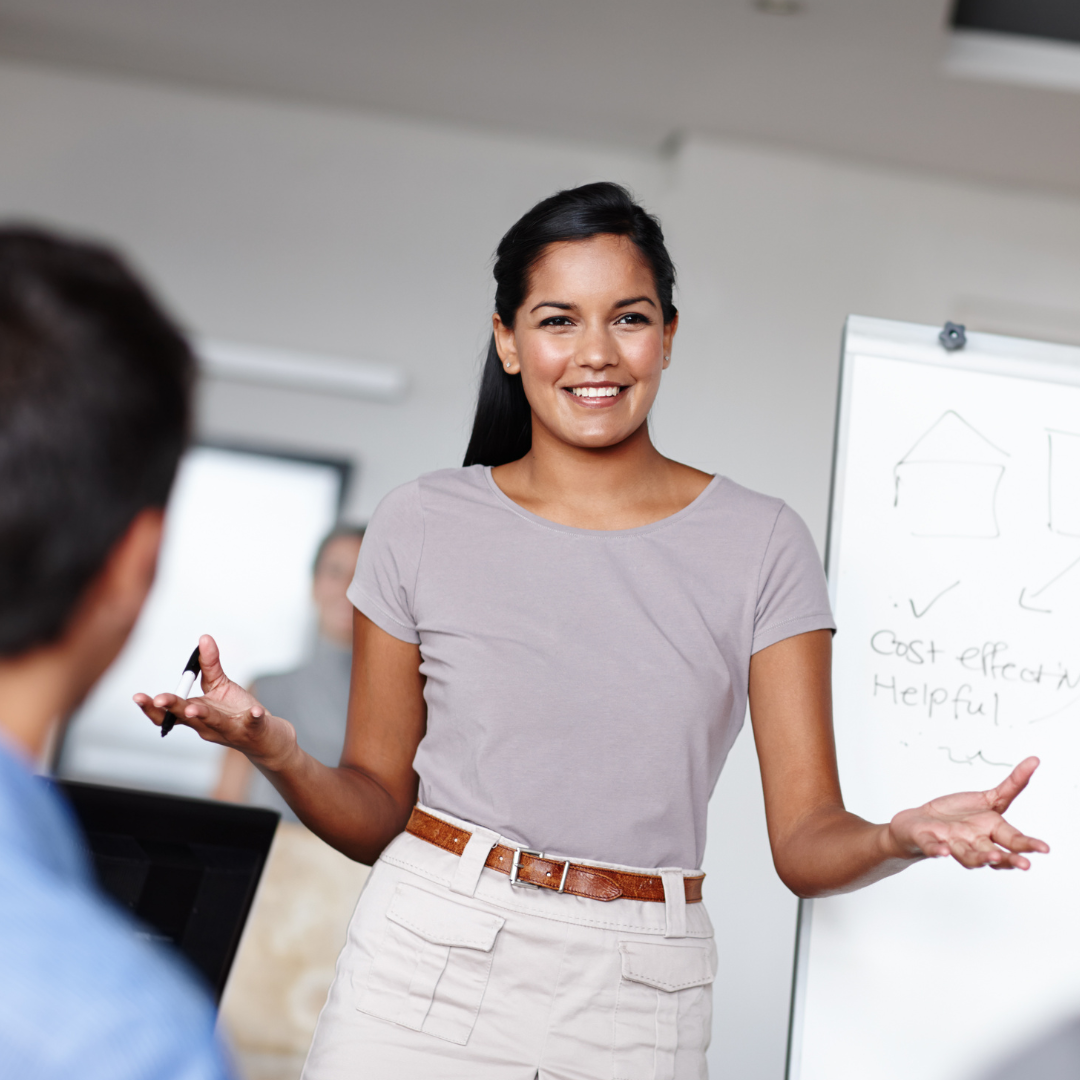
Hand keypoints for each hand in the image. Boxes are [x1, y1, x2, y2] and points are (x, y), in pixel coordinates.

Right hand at [133, 634, 296, 768]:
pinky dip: (253, 718)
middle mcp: (208, 725)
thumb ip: (210, 664)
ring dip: (203, 715)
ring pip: (214, 722)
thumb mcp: (220, 685)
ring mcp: (231, 728)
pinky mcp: (253, 729)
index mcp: (196, 713)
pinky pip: (252, 724)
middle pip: (186, 717)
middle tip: (159, 700)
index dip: (152, 707)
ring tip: (195, 708)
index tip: (137, 697)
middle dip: (172, 707)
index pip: (169, 714)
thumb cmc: (236, 712)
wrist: (264, 737)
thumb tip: (204, 638)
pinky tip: (255, 712)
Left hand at [887, 757, 1049, 869]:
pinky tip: (943, 851)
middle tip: (1025, 864)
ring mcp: (952, 843)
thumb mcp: (988, 798)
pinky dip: (938, 850)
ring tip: (992, 858)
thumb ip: (1012, 785)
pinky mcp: (928, 840)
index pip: (1014, 840)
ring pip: (968, 856)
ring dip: (979, 858)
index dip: (1029, 845)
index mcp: (991, 832)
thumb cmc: (958, 814)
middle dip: (1009, 859)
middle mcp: (975, 842)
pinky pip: (933, 847)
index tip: (1045, 849)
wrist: (920, 823)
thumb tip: (1035, 760)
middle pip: (994, 853)